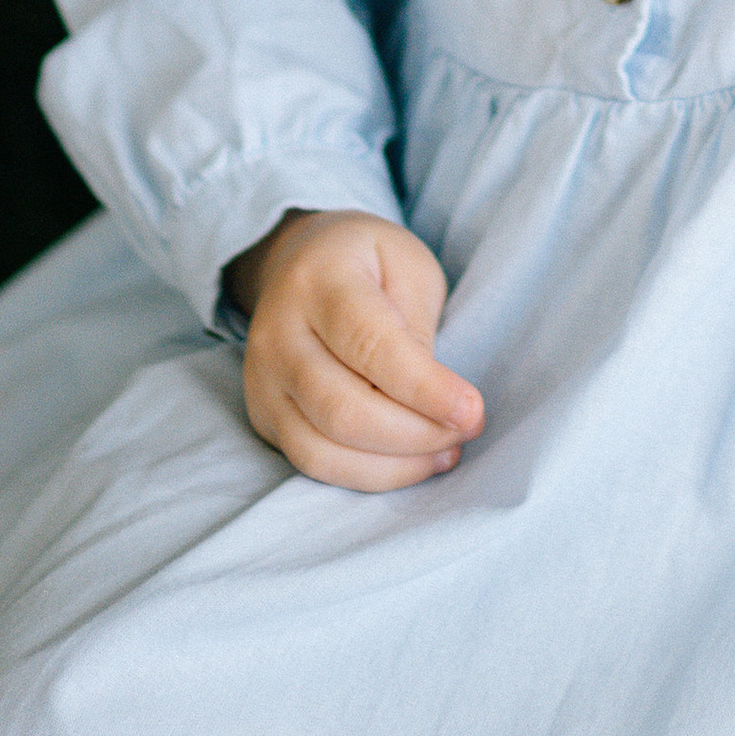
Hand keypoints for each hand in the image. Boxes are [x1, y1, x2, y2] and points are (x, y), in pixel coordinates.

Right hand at [227, 208, 483, 492]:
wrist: (299, 260)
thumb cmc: (369, 263)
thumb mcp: (409, 267)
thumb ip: (417, 330)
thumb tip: (432, 405)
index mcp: (320, 279)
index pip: (370, 345)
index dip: (424, 388)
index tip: (472, 411)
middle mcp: (278, 333)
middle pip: (343, 410)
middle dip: (416, 434)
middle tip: (466, 430)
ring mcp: (262, 380)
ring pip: (324, 450)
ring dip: (395, 465)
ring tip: (446, 451)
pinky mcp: (263, 415)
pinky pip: (313, 464)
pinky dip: (368, 475)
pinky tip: (410, 462)